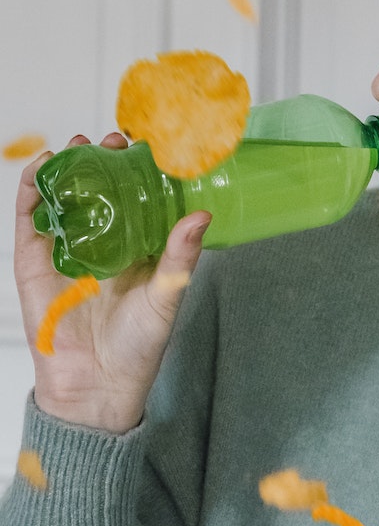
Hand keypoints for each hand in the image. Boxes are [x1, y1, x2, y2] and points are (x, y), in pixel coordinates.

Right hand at [15, 133, 210, 433]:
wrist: (95, 385)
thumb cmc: (138, 347)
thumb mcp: (166, 296)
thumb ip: (180, 256)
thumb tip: (201, 214)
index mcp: (138, 247)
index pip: (139, 198)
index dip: (142, 171)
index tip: (152, 144)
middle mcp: (102, 242)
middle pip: (100, 189)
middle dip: (106, 160)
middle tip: (116, 140)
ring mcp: (66, 248)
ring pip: (65, 196)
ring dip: (70, 167)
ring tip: (81, 145)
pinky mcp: (34, 260)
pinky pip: (30, 217)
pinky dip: (33, 188)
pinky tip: (44, 167)